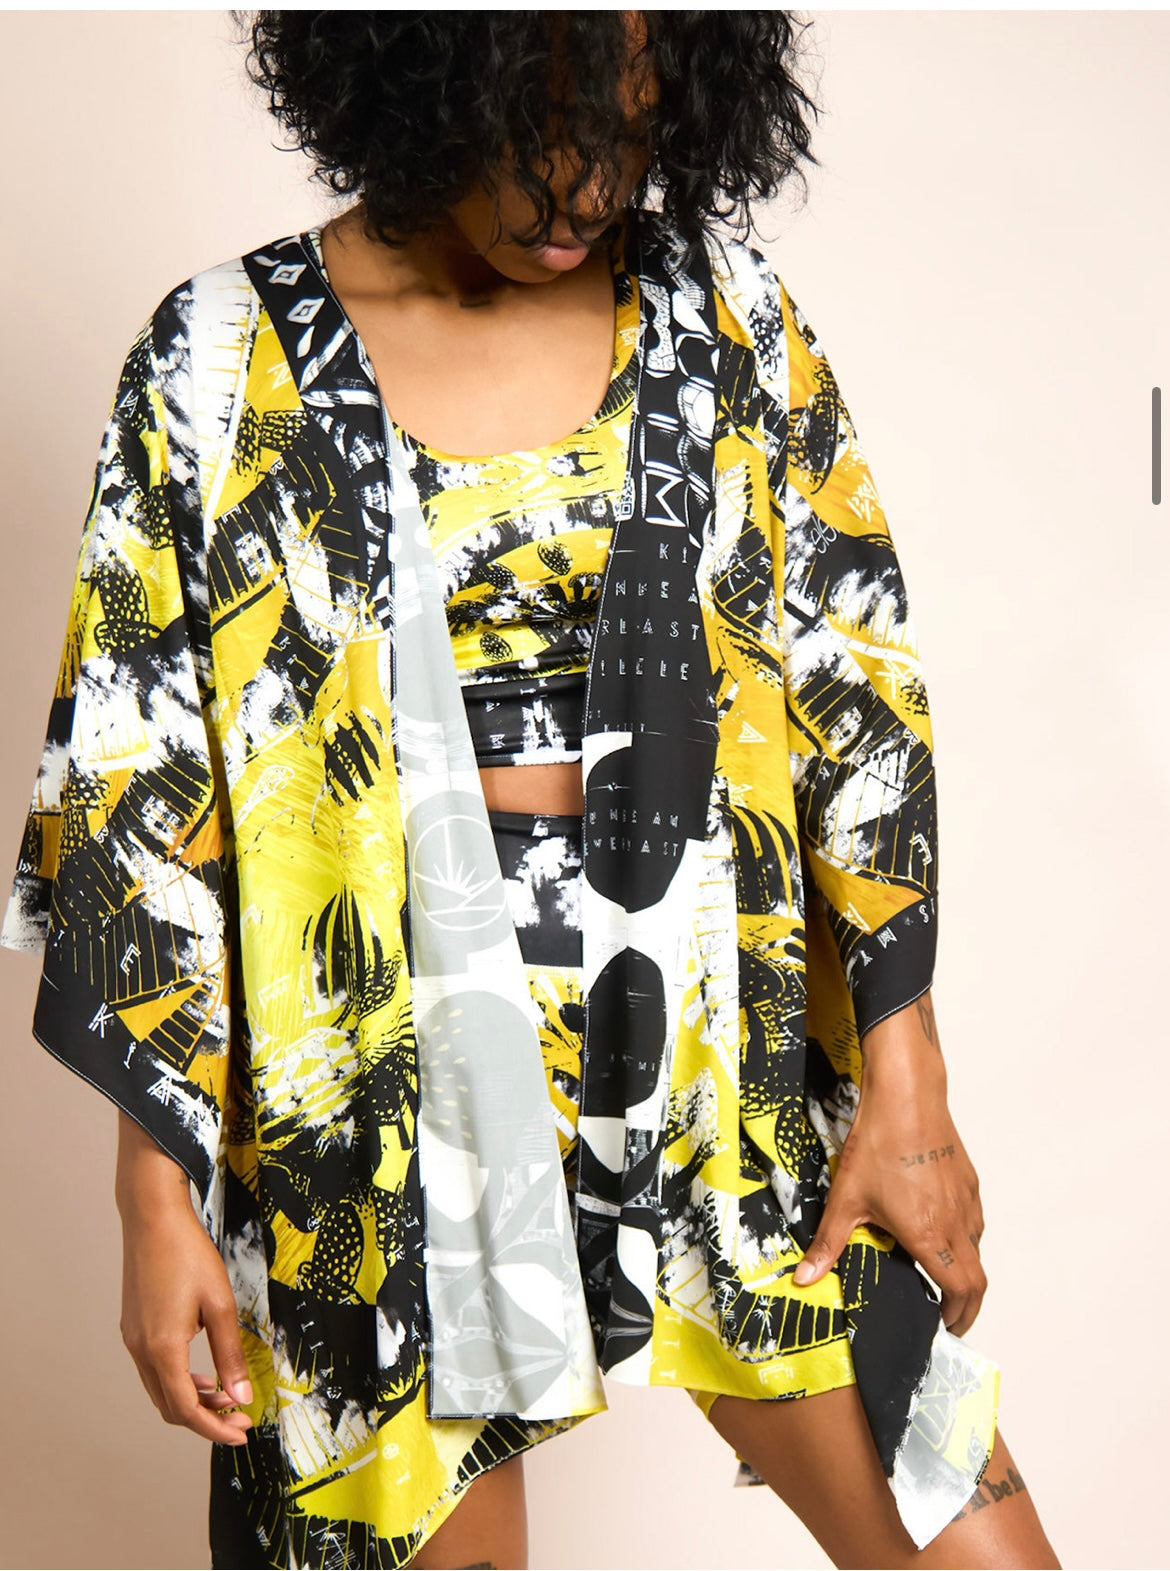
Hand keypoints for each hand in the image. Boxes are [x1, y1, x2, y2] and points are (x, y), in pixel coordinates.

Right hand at [116, 1116, 253, 1445]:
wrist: (152, 1218)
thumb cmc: (188, 1254)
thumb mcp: (220, 1304)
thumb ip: (230, 1353)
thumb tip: (242, 1395)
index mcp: (162, 1349)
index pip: (186, 1409)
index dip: (214, 1428)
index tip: (241, 1433)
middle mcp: (140, 1350)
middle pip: (170, 1406)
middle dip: (206, 1418)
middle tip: (240, 1417)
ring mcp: (133, 1338)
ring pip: (161, 1388)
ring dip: (193, 1398)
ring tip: (227, 1395)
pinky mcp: (133, 1326)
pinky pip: (155, 1369)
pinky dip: (179, 1379)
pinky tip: (203, 1371)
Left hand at [791, 993, 987, 1336]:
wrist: (906, 1096)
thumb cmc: (878, 1145)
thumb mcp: (846, 1198)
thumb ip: (828, 1244)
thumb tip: (804, 1279)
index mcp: (929, 1235)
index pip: (960, 1291)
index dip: (958, 1316)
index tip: (945, 1326)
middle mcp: (956, 1222)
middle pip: (978, 1279)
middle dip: (966, 1305)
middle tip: (949, 1315)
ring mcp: (966, 1199)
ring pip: (977, 1248)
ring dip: (965, 1270)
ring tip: (940, 1275)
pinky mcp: (968, 1179)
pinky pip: (974, 1220)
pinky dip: (965, 1239)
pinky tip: (939, 1230)